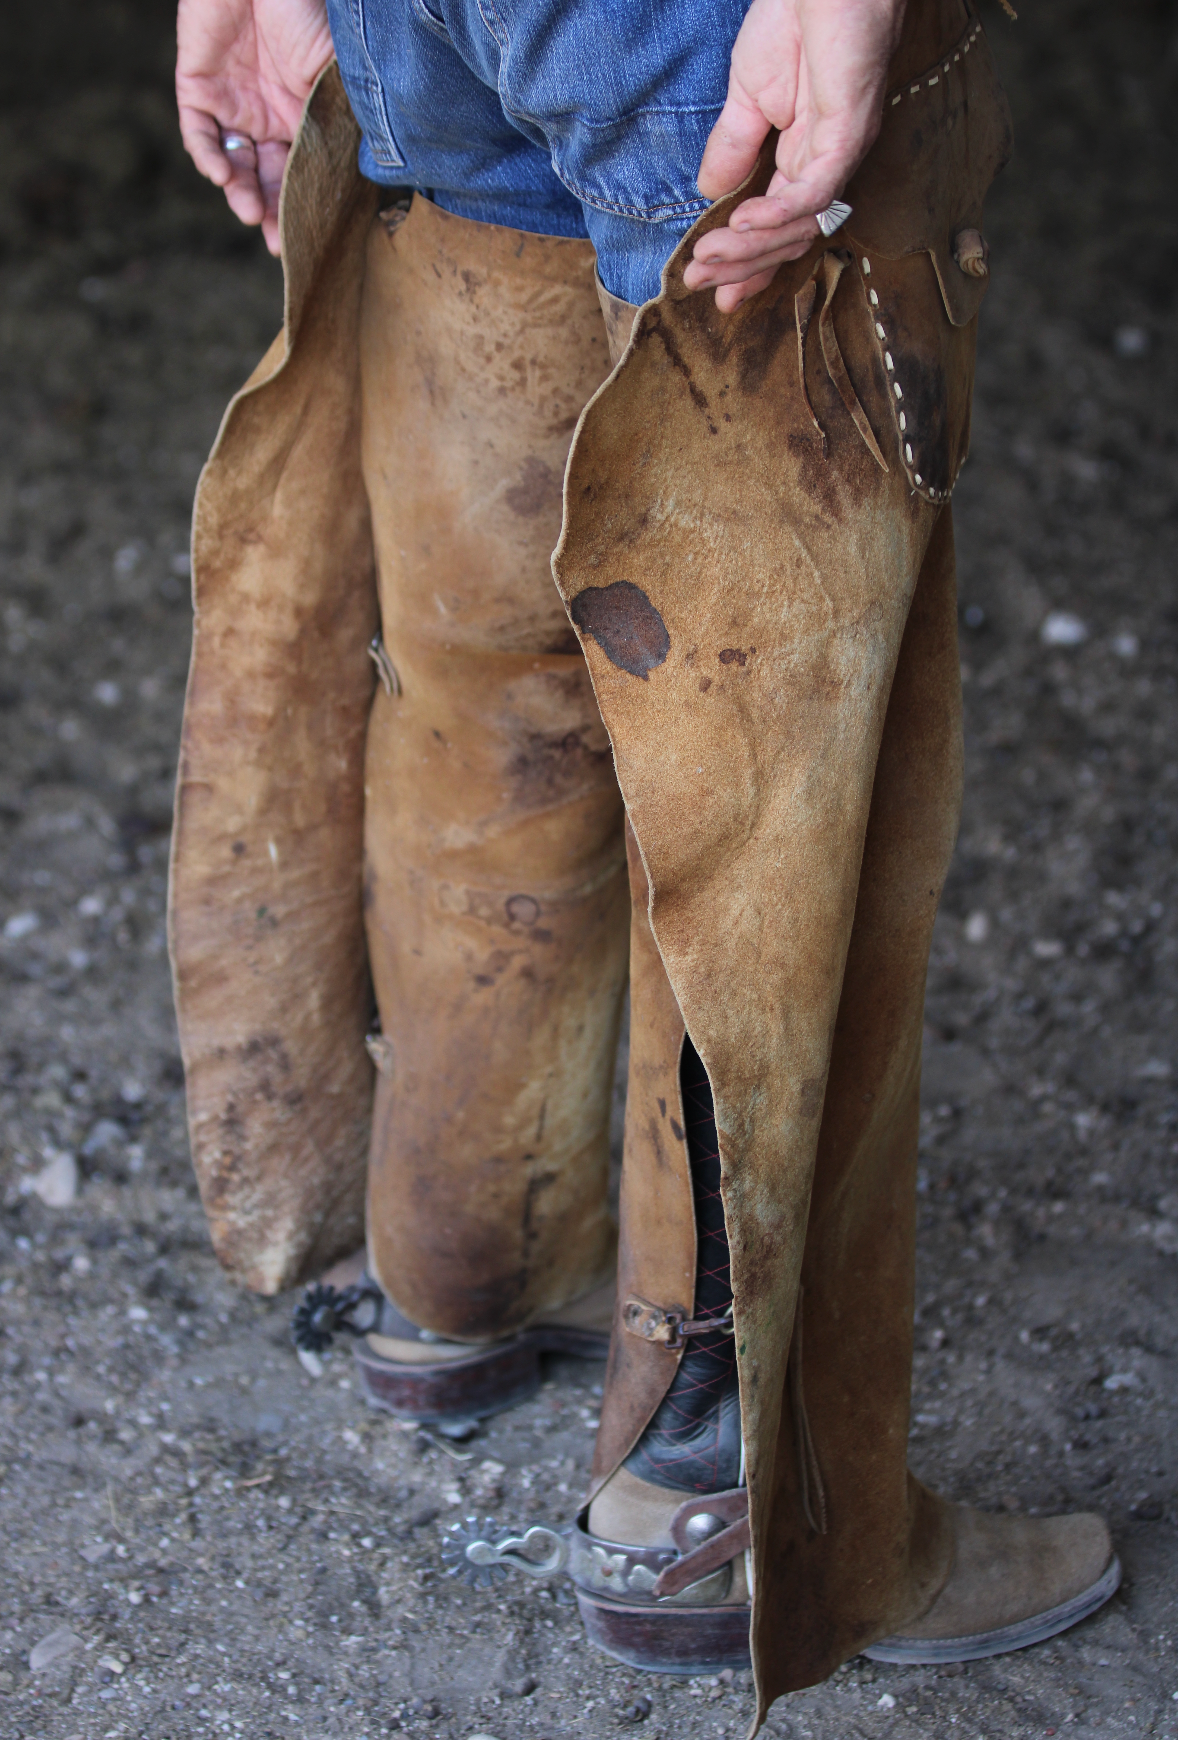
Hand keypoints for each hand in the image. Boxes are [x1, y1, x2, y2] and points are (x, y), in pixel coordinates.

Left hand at [176, 0, 334, 254]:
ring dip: (240, 192)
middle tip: (275, 240)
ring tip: (249, 212)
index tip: (306, 238)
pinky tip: (222, 175)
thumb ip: (348, 121)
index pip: (300, 172)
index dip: (301, 206)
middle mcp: (267, 116)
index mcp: (302, 116)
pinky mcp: (197, 85)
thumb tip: (375, 175)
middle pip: (266, 177)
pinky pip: (198, 133)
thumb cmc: (308, 10)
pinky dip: (208, 157)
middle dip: (270, 212)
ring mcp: (232, 102)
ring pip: (232, 164)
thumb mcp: (337, 74)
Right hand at [684, 0, 905, 310]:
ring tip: (710, 254)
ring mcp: (840, 153)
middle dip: (739, 264)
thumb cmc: (794, 20)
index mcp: (803, 160)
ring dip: (751, 246)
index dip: (744, 262)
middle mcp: (826, 166)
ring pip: (800, 225)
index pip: (776, 227)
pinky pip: (816, 191)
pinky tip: (744, 222)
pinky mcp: (849, 133)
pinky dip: (780, 213)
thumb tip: (710, 195)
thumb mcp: (747, 96)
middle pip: (786, 239)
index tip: (708, 286)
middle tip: (697, 278)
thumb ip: (733, 147)